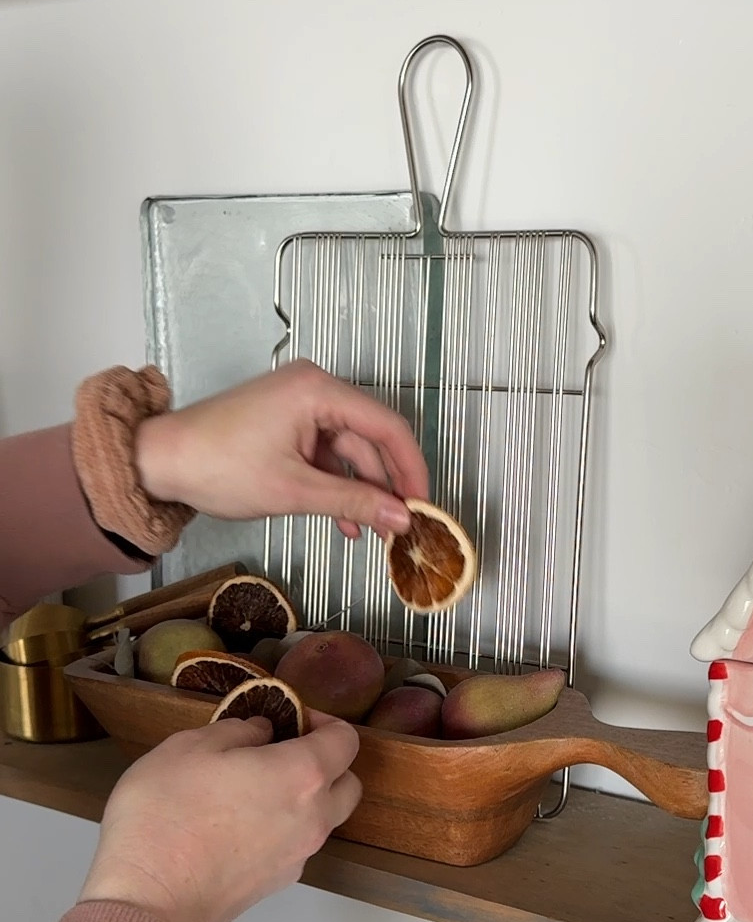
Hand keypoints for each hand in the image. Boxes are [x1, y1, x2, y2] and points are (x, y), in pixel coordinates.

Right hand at [80, 713, 362, 921]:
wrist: (147, 900)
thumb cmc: (165, 816)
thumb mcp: (189, 747)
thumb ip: (236, 730)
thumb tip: (262, 732)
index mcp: (301, 775)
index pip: (345, 741)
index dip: (324, 722)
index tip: (291, 718)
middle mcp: (313, 818)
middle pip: (348, 784)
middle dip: (327, 763)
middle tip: (282, 752)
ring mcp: (299, 856)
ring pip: (325, 819)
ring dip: (306, 799)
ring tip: (254, 789)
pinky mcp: (278, 884)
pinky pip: (297, 847)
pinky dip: (284, 830)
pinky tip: (239, 825)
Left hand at [135, 360, 428, 541]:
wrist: (159, 462)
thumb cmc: (218, 468)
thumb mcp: (293, 491)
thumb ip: (353, 502)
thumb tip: (402, 518)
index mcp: (317, 391)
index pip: (386, 426)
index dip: (411, 468)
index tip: (425, 506)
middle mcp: (313, 389)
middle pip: (370, 437)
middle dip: (387, 483)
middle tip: (404, 525)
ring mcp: (299, 405)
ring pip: (349, 451)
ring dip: (361, 491)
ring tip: (376, 533)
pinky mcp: (287, 423)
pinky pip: (326, 454)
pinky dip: (336, 485)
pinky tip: (347, 522)